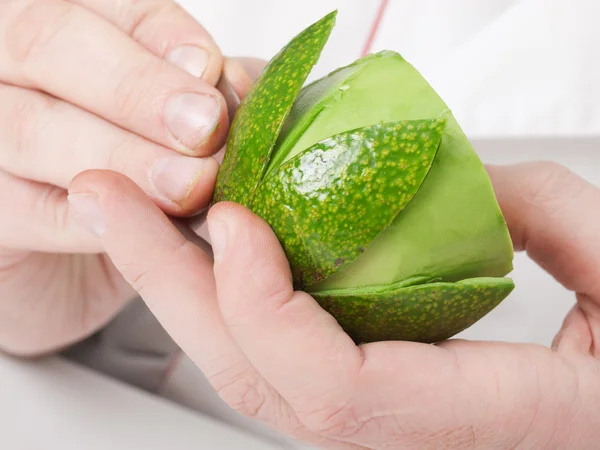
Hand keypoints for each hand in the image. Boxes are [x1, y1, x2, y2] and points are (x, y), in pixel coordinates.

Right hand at [0, 0, 265, 355]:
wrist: (69, 259)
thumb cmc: (131, 178)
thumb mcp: (173, 131)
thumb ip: (206, 100)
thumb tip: (249, 88)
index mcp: (66, 31)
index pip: (111, 7)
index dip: (164, 39)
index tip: (213, 75)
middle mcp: (12, 67)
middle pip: (52, 42)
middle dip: (139, 88)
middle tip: (204, 128)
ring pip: (35, 126)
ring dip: (122, 155)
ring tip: (189, 185)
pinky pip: (28, 210)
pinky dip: (94, 220)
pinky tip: (147, 230)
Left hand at [68, 161, 599, 448]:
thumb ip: (532, 213)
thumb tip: (444, 173)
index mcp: (483, 422)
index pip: (339, 395)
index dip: (268, 311)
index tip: (231, 220)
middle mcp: (411, 435)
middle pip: (260, 381)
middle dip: (173, 287)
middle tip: (112, 202)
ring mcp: (381, 414)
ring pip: (254, 367)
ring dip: (183, 284)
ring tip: (133, 211)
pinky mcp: (372, 382)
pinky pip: (279, 345)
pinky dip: (230, 289)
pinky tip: (203, 237)